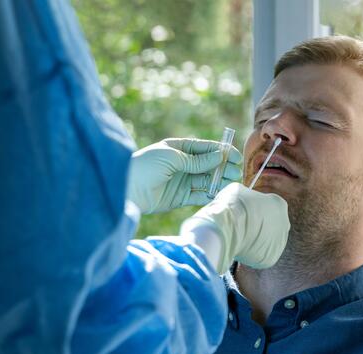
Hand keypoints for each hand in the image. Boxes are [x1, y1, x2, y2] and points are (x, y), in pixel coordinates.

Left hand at [127, 138, 241, 213]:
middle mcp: (181, 164)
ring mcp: (181, 181)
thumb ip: (196, 160)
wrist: (126, 190)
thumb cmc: (146, 166)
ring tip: (232, 183)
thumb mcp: (172, 158)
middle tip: (236, 172)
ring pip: (206, 180)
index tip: (235, 156)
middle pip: (207, 165)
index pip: (204, 148)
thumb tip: (219, 156)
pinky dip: (210, 194)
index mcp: (178, 148)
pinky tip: (220, 193)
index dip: (220, 151)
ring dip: (219, 181)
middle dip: (222, 167)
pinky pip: (199, 195)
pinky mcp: (180, 197)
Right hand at [180, 183, 289, 273]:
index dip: (255, 210)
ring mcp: (279, 243)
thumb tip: (244, 202)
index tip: (245, 212)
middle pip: (271, 225)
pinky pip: (260, 255)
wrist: (226, 228)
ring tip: (240, 238)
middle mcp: (284, 224)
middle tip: (243, 227)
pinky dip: (252, 253)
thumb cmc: (232, 206)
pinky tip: (241, 248)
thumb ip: (248, 197)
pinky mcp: (270, 258)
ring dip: (256, 240)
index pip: (270, 206)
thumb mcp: (239, 191)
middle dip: (259, 226)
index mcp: (279, 204)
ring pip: (267, 242)